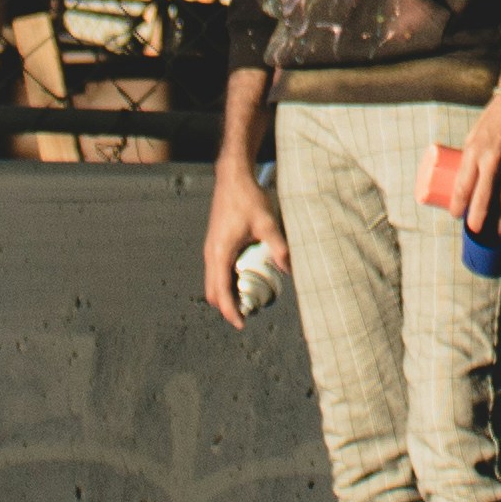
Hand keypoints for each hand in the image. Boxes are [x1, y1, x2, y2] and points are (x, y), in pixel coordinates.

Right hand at [201, 164, 289, 328]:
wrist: (232, 177)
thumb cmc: (248, 198)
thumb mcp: (268, 223)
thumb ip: (279, 247)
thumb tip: (290, 271)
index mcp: (219, 253)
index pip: (220, 292)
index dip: (230, 311)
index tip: (242, 324)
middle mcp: (210, 254)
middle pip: (212, 291)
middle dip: (227, 306)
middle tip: (248, 313)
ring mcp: (211, 248)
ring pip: (213, 281)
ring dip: (226, 293)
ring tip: (248, 300)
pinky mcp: (215, 242)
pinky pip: (216, 270)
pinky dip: (226, 280)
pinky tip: (244, 278)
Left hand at [447, 88, 500, 242]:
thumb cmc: (495, 120)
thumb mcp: (475, 137)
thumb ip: (472, 162)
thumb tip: (467, 191)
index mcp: (476, 151)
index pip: (464, 186)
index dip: (459, 205)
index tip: (456, 217)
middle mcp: (495, 159)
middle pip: (486, 198)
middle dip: (480, 221)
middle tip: (477, 235)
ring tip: (499, 238)